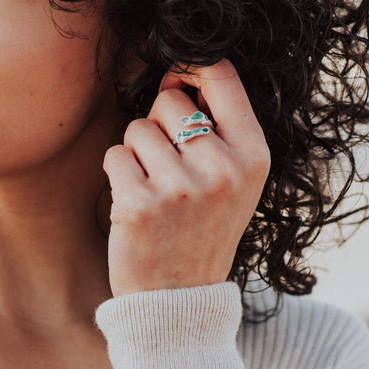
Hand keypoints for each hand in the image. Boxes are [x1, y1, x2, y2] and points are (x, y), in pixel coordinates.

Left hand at [102, 60, 271, 296]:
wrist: (180, 300)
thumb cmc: (203, 229)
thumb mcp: (234, 180)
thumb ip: (216, 126)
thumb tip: (174, 76)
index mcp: (254, 156)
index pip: (222, 76)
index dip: (192, 68)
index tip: (177, 82)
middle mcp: (222, 168)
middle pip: (169, 100)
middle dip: (159, 123)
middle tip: (169, 167)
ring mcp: (180, 188)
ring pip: (137, 127)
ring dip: (137, 153)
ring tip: (155, 190)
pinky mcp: (138, 205)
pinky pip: (114, 155)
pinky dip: (118, 175)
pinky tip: (136, 205)